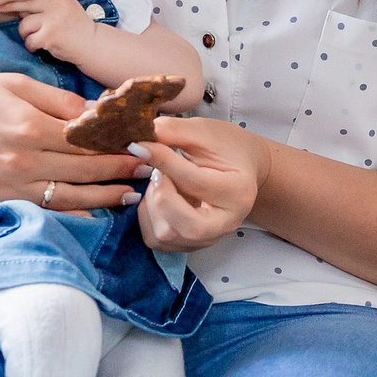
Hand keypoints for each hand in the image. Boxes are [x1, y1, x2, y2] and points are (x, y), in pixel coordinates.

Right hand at [0, 70, 143, 213]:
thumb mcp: (14, 85)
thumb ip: (58, 102)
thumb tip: (98, 112)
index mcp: (29, 125)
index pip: (88, 140)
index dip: (120, 143)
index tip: (145, 143)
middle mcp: (20, 159)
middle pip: (84, 169)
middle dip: (122, 169)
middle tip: (150, 168)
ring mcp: (5, 186)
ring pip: (67, 196)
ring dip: (105, 196)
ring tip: (131, 195)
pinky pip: (38, 211)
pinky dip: (69, 214)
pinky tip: (92, 214)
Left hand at [8, 0, 99, 61]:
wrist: (93, 45)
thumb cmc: (78, 29)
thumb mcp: (66, 8)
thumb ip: (48, 4)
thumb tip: (21, 6)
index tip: (7, 0)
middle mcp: (55, 4)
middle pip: (25, 3)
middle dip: (11, 7)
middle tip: (0, 8)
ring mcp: (52, 19)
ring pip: (24, 25)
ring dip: (26, 35)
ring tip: (36, 39)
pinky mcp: (49, 34)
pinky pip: (30, 40)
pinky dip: (32, 47)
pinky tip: (40, 48)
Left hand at [127, 117, 267, 252]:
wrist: (240, 168)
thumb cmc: (224, 147)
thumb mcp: (203, 131)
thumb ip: (174, 131)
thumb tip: (136, 141)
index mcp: (238, 191)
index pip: (193, 182)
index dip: (162, 161)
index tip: (141, 146)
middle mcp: (227, 222)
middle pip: (185, 226)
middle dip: (160, 196)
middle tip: (158, 173)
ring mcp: (209, 238)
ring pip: (166, 235)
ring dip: (150, 206)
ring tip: (159, 182)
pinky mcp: (190, 244)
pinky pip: (156, 241)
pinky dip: (147, 217)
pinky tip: (156, 197)